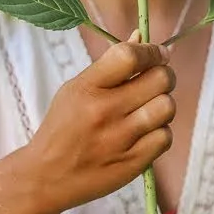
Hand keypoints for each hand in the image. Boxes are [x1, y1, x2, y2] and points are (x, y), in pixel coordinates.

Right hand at [24, 32, 175, 213]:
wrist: (46, 176)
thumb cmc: (63, 127)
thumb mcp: (76, 89)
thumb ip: (110, 64)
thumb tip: (141, 37)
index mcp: (87, 87)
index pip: (129, 56)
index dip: (151, 51)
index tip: (158, 54)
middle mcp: (104, 111)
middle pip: (160, 79)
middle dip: (164, 75)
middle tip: (157, 81)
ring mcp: (119, 139)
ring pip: (167, 107)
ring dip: (163, 105)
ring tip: (149, 109)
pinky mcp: (132, 163)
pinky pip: (165, 137)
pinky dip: (160, 132)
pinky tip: (145, 133)